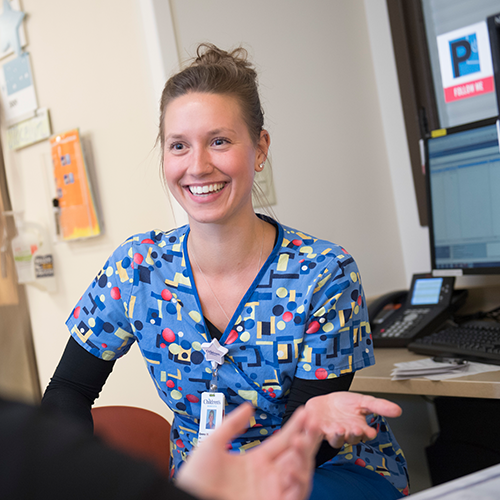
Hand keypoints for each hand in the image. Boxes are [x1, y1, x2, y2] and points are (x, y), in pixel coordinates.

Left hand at [176, 403, 321, 499]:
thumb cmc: (195, 480)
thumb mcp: (212, 445)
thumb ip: (231, 425)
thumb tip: (248, 406)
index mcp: (256, 462)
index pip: (282, 440)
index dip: (295, 426)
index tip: (305, 411)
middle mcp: (267, 477)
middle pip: (297, 455)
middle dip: (308, 438)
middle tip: (313, 422)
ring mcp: (272, 493)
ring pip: (301, 474)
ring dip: (304, 458)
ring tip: (300, 442)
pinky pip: (295, 496)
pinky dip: (298, 482)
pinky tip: (292, 468)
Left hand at [304, 392, 401, 447]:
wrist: (324, 403)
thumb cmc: (344, 405)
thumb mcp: (363, 401)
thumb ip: (379, 406)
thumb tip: (398, 410)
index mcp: (358, 428)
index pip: (365, 434)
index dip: (367, 434)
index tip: (370, 431)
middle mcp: (345, 433)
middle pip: (350, 438)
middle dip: (353, 435)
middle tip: (355, 429)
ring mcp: (330, 432)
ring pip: (334, 439)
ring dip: (336, 435)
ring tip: (338, 429)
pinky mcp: (316, 429)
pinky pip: (316, 432)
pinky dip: (316, 428)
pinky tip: (317, 421)